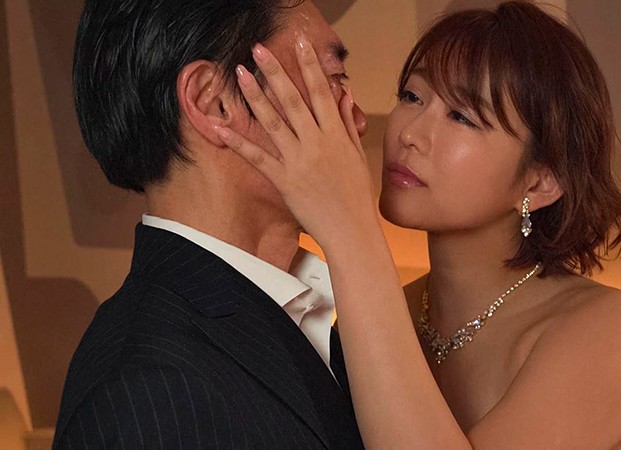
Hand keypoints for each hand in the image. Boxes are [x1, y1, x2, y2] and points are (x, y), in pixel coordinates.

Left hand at [215, 36, 377, 246]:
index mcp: (337, 135)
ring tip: (241, 74)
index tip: (300, 43)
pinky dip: (239, 142)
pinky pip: (258, 158)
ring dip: (255, 96)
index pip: (321, 93)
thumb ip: (348, 124)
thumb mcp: (356, 156)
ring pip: (273, 122)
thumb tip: (345, 96)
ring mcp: (299, 161)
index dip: (310, 66)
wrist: (351, 229)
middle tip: (259, 50)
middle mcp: (317, 144)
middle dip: (275, 72)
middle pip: (293, 100)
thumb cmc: (356, 195)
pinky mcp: (284, 181)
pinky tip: (221, 127)